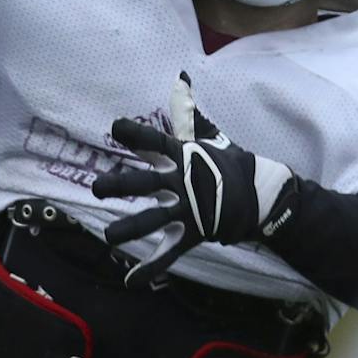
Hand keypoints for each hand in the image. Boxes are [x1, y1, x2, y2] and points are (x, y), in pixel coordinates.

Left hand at [91, 72, 297, 287]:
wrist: (260, 194)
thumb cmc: (227, 162)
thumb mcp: (210, 135)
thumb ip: (190, 110)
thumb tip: (182, 76)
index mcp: (184, 156)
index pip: (155, 141)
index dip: (135, 134)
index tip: (115, 127)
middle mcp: (183, 182)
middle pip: (145, 182)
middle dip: (119, 184)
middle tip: (97, 187)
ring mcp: (188, 209)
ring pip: (153, 220)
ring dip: (129, 228)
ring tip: (108, 236)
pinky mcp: (193, 232)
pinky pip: (169, 252)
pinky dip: (151, 268)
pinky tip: (132, 281)